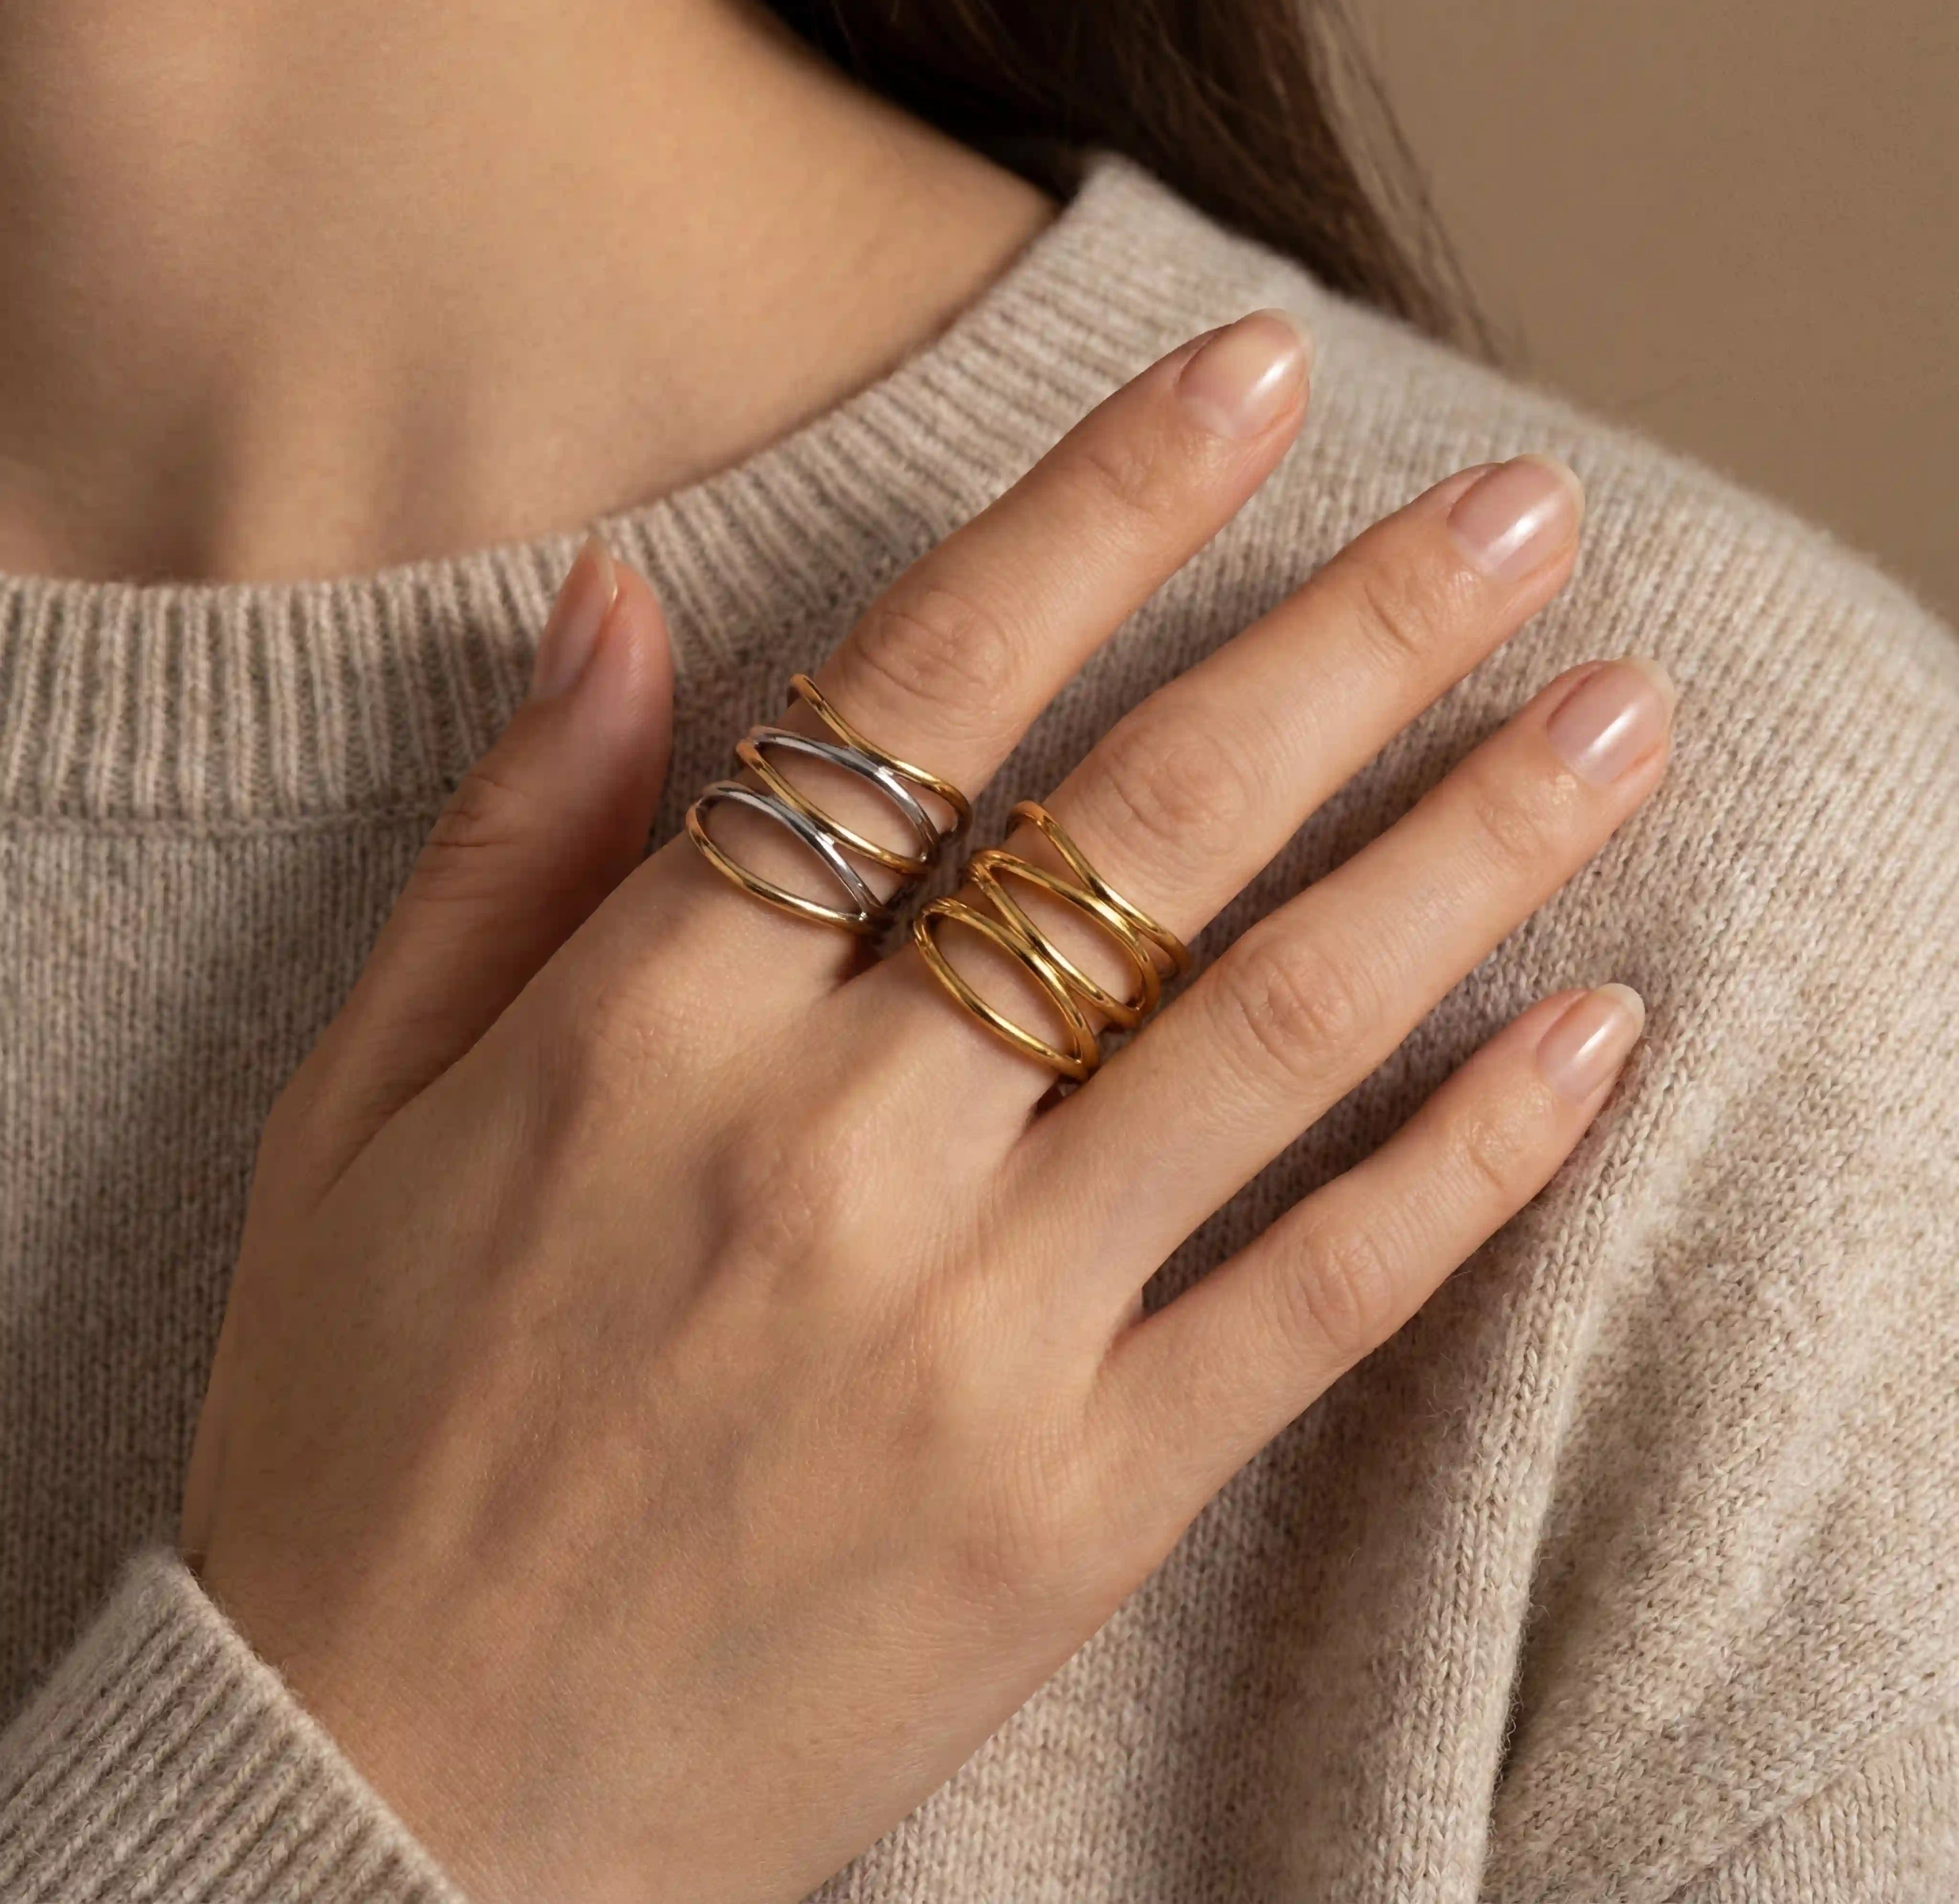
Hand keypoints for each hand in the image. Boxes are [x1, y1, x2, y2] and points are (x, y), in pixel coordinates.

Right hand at [181, 309, 1670, 1903]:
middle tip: (1520, 511)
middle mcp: (831, 1153)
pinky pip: (1311, 1302)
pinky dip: (1468, 1167)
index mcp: (645, 1033)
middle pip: (1145, 828)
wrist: (386, 1802)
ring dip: (1464, 850)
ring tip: (1618, 720)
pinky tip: (1596, 1037)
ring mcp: (970, 1337)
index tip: (1249, 382)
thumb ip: (507, 850)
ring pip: (1270, 1032)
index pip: (918, 699)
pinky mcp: (1068, 1508)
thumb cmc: (351, 1439)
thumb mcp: (350, 1117)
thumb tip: (626, 605)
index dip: (1099, 511)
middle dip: (1351, 638)